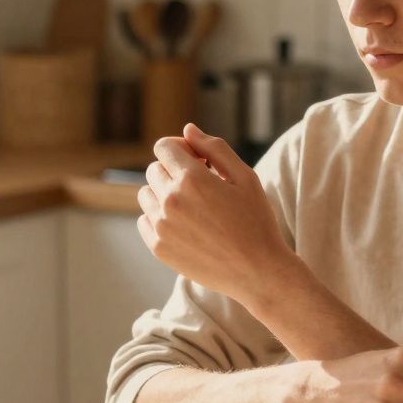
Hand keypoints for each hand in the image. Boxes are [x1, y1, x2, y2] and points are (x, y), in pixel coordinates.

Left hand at [137, 124, 295, 307]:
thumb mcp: (245, 177)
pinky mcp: (159, 248)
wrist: (258, 272)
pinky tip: (185, 226)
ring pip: (146, 195)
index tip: (198, 161)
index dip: (180, 148)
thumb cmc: (256, 222)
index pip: (164, 147)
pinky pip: (144, 221)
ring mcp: (162, 226)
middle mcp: (171, 200)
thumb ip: (215, 149)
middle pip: (154, 169)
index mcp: (192, 178)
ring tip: (192, 207)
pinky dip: (158, 218)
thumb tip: (188, 130)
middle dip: (173, 171)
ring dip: (163, 194)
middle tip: (201, 187)